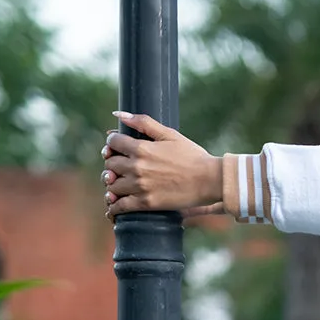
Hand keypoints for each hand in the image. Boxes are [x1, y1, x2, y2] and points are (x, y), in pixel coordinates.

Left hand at [102, 112, 224, 219]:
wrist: (209, 180)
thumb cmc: (193, 156)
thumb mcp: (170, 134)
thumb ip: (143, 123)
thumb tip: (118, 113)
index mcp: (141, 148)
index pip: (112, 142)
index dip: (113, 143)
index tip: (118, 147)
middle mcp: (136, 167)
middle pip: (110, 164)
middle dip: (113, 163)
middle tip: (120, 167)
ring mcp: (140, 186)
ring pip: (112, 185)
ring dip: (113, 184)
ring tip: (119, 185)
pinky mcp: (146, 203)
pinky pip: (121, 206)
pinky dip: (114, 207)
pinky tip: (115, 207)